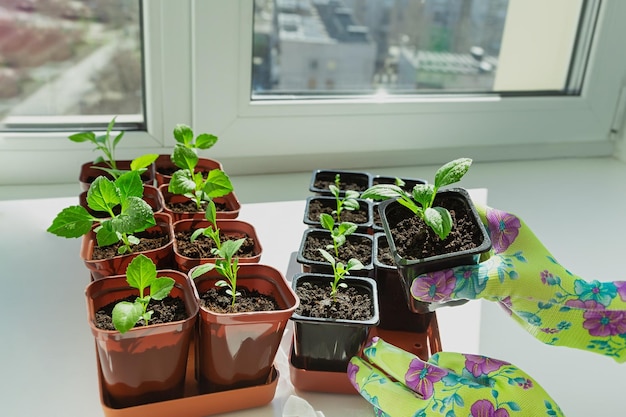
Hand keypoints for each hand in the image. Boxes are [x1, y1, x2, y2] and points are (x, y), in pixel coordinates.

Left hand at [349, 337, 564, 416]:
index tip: (373, 346)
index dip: (384, 354)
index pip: (405, 368)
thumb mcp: (504, 375)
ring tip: (367, 382)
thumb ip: (465, 363)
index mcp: (452, 394)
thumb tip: (435, 359)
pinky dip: (393, 413)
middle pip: (385, 396)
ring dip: (376, 398)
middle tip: (356, 365)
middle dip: (365, 378)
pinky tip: (390, 406)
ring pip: (390, 415)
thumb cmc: (528, 414)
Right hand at [412, 205, 625, 361]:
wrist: (568, 320)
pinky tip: (432, 281)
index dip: (438, 208)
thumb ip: (459, 281)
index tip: (412, 215)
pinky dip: (447, 277)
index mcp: (502, 225)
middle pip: (456, 231)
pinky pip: (461, 272)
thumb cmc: (548, 291)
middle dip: (433, 238)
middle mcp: (496, 237)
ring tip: (413, 261)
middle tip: (407, 242)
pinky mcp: (489, 278)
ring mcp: (492, 258)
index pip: (464, 207)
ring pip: (457, 254)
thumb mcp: (500, 281)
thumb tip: (422, 286)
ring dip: (439, 260)